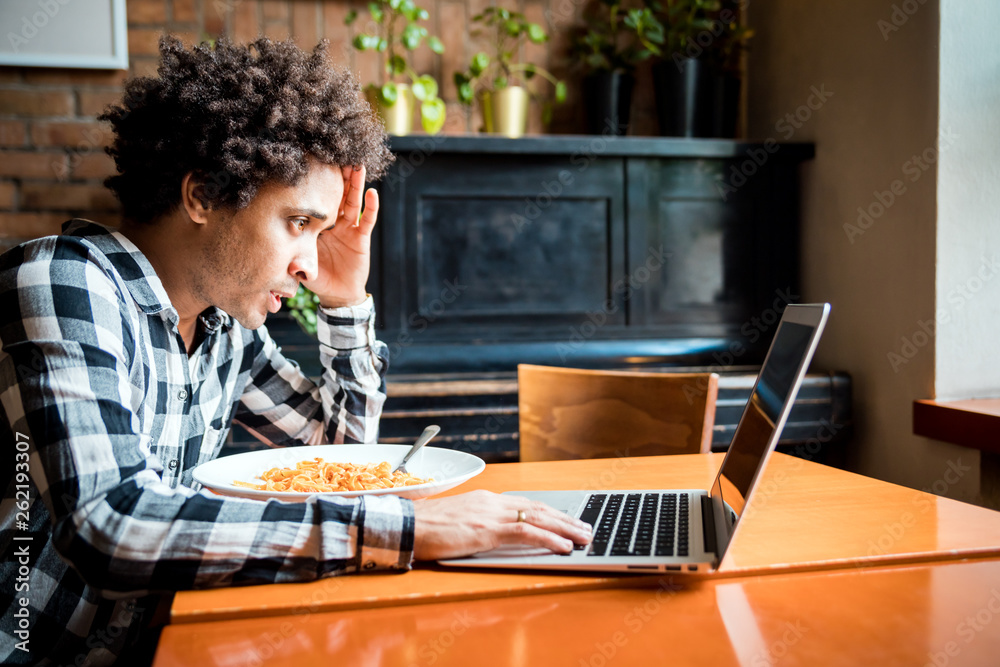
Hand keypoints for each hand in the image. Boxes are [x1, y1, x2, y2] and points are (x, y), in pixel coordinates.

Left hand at [306, 165, 377, 307]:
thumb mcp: (302, 268)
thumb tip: (293, 266)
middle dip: (337, 176)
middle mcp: (333, 223)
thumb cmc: (318, 278)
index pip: (316, 201)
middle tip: (337, 153)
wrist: (337, 294)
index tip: (311, 163)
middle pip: (336, 195)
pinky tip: (372, 193)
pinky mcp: (361, 238)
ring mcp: (348, 229)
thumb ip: (297, 264)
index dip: (315, 184)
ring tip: (357, 165)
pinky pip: (367, 220)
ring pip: (352, 202)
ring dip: (355, 184)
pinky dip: (371, 207)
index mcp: (316, 226)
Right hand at [411, 489, 592, 559]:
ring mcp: (490, 515)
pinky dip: (548, 538)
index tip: (567, 519)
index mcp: (485, 500)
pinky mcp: (487, 530)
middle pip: (538, 508)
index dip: (550, 512)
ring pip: (538, 518)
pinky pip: (525, 532)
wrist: (405, 525)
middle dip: (565, 518)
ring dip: (565, 528)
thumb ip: (478, 525)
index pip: (526, 504)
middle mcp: (492, 503)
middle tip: (585, 528)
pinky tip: (562, 546)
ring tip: (583, 537)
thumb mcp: (458, 522)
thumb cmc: (425, 528)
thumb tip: (494, 535)